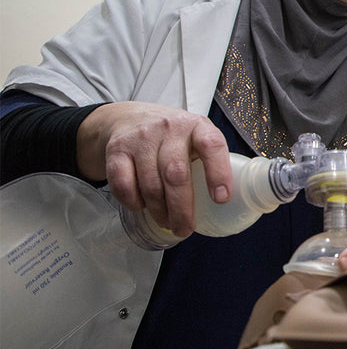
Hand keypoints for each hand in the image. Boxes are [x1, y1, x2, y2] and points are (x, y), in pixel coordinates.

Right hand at [76, 102, 231, 235]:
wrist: (128, 119)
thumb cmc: (173, 138)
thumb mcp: (196, 139)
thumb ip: (209, 162)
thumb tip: (228, 204)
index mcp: (198, 126)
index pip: (212, 146)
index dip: (218, 173)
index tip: (221, 199)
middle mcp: (170, 128)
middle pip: (176, 174)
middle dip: (182, 209)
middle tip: (185, 229)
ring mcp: (141, 138)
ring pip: (150, 183)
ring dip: (159, 211)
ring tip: (166, 223)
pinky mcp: (117, 149)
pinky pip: (123, 184)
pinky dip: (133, 202)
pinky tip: (141, 207)